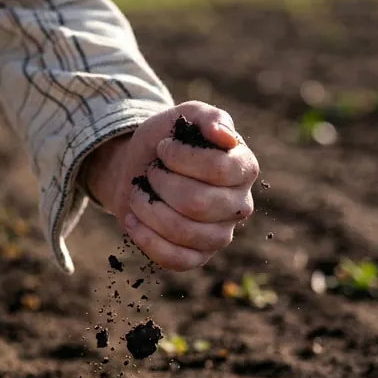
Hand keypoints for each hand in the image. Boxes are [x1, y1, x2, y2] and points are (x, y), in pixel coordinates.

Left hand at [82, 101, 258, 270]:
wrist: (135, 171)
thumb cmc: (163, 143)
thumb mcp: (182, 117)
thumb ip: (208, 117)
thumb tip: (225, 136)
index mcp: (244, 168)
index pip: (219, 169)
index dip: (182, 158)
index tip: (163, 148)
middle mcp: (239, 205)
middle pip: (198, 203)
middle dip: (161, 184)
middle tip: (150, 172)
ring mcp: (220, 235)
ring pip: (183, 232)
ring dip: (148, 209)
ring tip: (138, 194)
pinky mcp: (197, 257)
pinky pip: (176, 260)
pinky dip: (146, 239)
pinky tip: (133, 221)